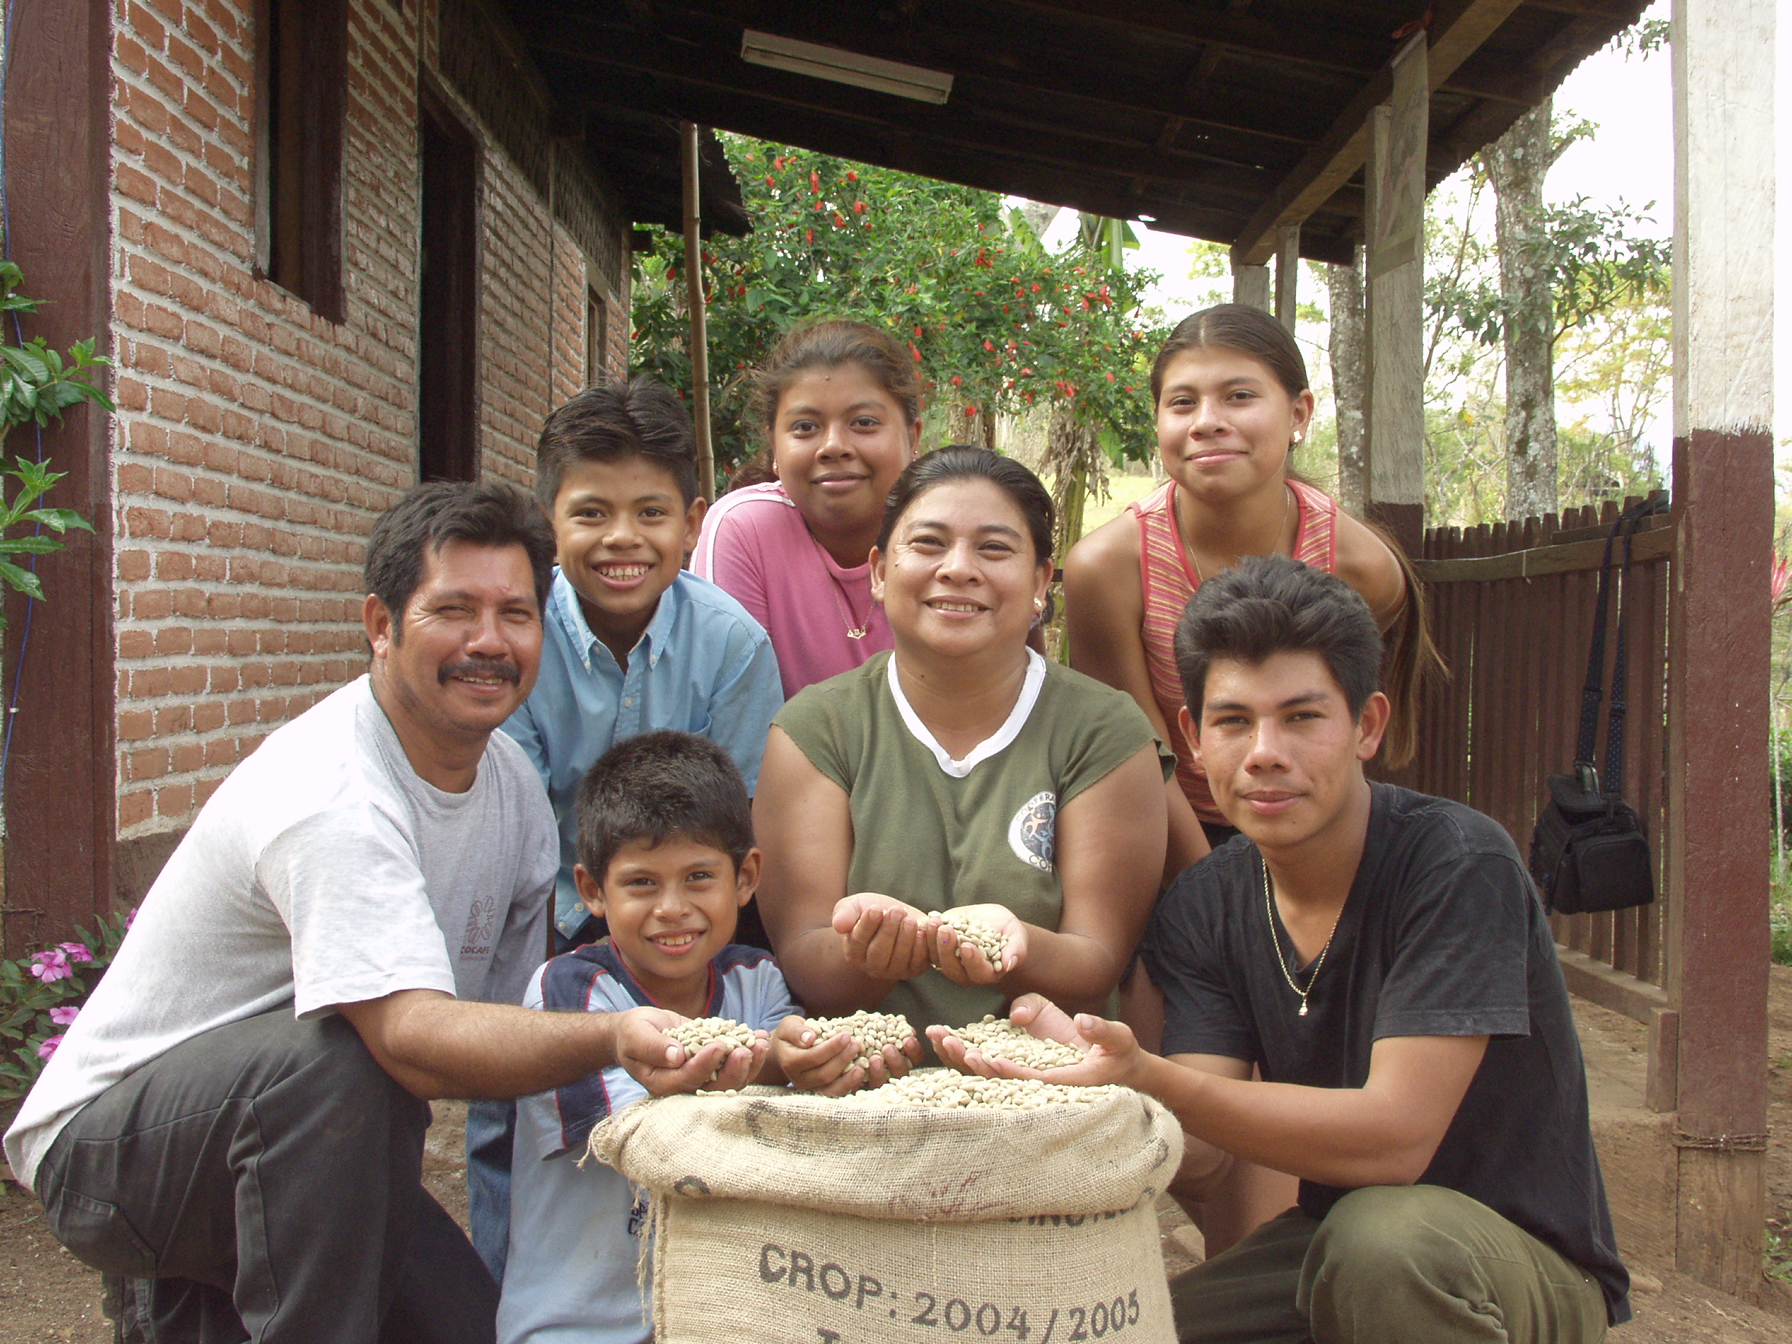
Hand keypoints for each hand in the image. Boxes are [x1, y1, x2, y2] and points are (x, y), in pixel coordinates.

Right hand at [615, 1006, 766, 1095]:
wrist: (638, 1029)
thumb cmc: (632, 1033)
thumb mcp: (635, 1034)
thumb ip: (653, 1046)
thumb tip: (677, 1056)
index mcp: (663, 1084)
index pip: (689, 1079)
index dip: (706, 1065)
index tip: (719, 1045)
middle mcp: (685, 1084)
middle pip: (716, 1086)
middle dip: (736, 1069)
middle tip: (749, 1048)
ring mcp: (701, 1074)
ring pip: (730, 1077)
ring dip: (749, 1062)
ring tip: (762, 1042)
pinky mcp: (712, 1062)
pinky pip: (734, 1062)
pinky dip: (750, 1050)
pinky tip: (762, 1035)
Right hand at [772, 1016, 923, 1095]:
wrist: (786, 1052)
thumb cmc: (791, 1035)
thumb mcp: (789, 1026)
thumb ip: (796, 1031)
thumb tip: (810, 1038)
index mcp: (790, 1062)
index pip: (813, 1057)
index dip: (831, 1048)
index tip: (846, 1036)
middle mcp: (798, 1080)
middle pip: (824, 1074)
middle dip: (843, 1060)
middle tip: (857, 1045)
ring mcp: (809, 1089)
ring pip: (830, 1090)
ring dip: (848, 1078)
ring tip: (862, 1063)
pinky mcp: (819, 1093)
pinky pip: (836, 1094)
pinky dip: (849, 1086)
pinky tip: (860, 1073)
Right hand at [833, 894, 933, 982]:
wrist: (896, 916)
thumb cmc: (872, 911)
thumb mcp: (855, 906)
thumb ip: (844, 913)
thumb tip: (839, 925)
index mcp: (854, 952)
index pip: (858, 941)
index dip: (867, 926)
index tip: (876, 909)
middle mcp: (872, 967)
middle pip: (879, 953)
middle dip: (888, 931)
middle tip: (896, 911)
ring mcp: (894, 970)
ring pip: (899, 958)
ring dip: (905, 938)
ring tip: (909, 920)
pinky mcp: (914, 969)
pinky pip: (918, 961)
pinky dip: (921, 947)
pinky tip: (922, 931)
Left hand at [927, 993, 1143, 1088]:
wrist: (1112, 1064)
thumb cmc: (1117, 1053)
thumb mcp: (1118, 1039)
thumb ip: (1102, 1031)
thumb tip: (1083, 1021)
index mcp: (1063, 1084)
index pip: (1031, 1081)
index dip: (1009, 1072)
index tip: (988, 1058)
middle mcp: (1037, 1086)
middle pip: (999, 1081)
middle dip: (973, 1063)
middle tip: (949, 1042)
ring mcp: (1024, 1078)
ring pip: (986, 1075)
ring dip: (960, 1058)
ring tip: (938, 1036)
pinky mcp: (1016, 1067)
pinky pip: (985, 1065)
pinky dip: (963, 1053)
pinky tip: (941, 1038)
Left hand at [928, 904, 1027, 986]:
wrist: (992, 920)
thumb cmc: (1007, 930)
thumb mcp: (1016, 935)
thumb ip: (1016, 949)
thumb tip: (1010, 964)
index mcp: (987, 973)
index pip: (978, 972)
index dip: (972, 961)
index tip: (967, 946)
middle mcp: (966, 972)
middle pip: (952, 968)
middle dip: (948, 950)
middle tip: (946, 930)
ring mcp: (949, 962)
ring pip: (936, 958)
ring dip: (933, 941)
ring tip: (935, 922)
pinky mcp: (937, 949)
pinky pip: (926, 946)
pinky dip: (925, 935)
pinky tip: (927, 921)